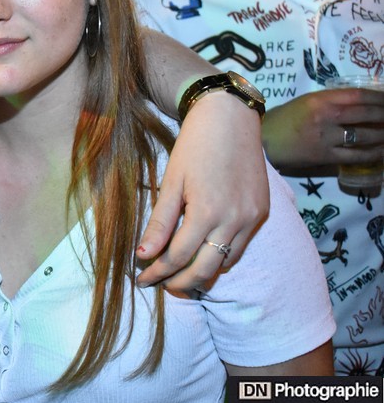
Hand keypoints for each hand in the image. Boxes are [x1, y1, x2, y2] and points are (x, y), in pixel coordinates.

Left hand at [137, 92, 268, 289]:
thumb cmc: (194, 145)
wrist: (231, 118)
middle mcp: (234, 220)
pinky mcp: (262, 213)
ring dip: (201, 273)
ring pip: (225, 262)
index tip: (140, 279)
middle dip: (179, 282)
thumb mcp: (171, 181)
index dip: (157, 272)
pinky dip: (221, 256)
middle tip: (158, 284)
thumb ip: (160, 221)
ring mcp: (252, 218)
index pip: (177, 257)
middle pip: (205, 269)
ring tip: (178, 275)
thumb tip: (143, 255)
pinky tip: (204, 254)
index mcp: (206, 212)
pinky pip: (240, 247)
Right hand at [262, 89, 383, 173]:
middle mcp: (325, 116)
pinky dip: (373, 153)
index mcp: (320, 100)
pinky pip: (356, 155)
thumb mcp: (306, 102)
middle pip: (366, 114)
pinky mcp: (325, 156)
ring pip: (365, 136)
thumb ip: (332, 101)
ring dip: (383, 135)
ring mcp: (326, 138)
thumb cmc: (283, 119)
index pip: (359, 95)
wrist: (262, 141)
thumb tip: (363, 105)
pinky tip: (381, 151)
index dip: (380, 97)